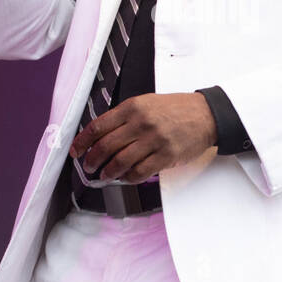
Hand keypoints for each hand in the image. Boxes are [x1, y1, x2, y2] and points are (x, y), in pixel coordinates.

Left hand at [68, 93, 217, 184]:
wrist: (206, 114)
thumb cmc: (177, 109)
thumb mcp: (147, 103)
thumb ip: (125, 117)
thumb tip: (102, 135)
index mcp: (133, 108)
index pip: (98, 126)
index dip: (82, 141)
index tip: (76, 150)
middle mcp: (141, 123)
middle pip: (105, 146)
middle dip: (92, 160)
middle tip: (89, 166)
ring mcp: (154, 140)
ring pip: (120, 162)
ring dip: (108, 172)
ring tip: (105, 175)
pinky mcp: (166, 156)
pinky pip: (140, 172)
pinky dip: (128, 178)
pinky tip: (126, 178)